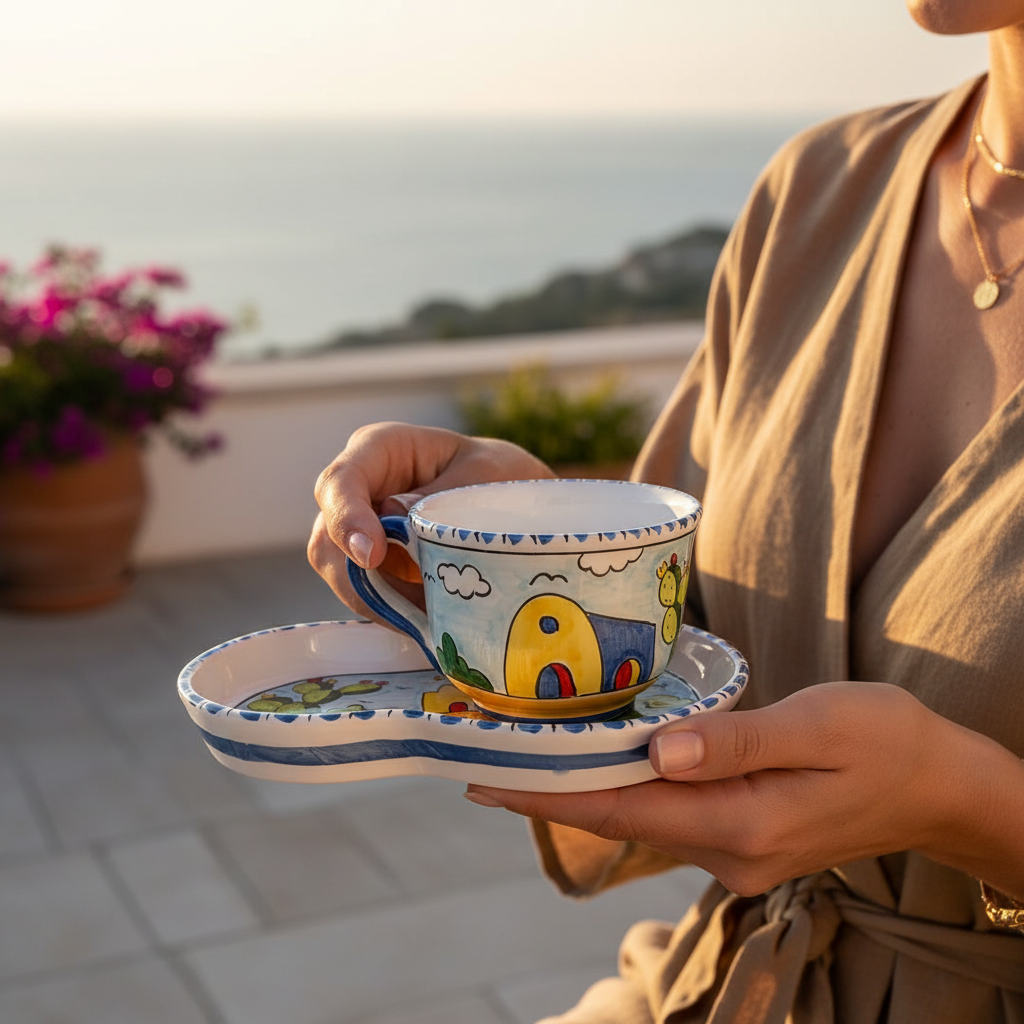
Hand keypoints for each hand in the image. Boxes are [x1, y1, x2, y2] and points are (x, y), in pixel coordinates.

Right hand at [308, 422, 553, 616]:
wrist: (510, 500)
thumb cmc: (496, 473)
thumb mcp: (484, 473)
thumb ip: (442, 494)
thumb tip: (393, 517)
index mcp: (379, 449)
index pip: (339, 483)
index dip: (346, 520)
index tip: (372, 555)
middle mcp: (359, 488)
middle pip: (327, 538)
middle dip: (360, 577)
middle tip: (411, 603)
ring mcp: (360, 529)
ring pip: (341, 574)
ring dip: (381, 600)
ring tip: (431, 613)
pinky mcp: (373, 565)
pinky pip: (367, 594)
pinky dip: (395, 611)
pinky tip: (429, 617)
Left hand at [465, 681, 1023, 897]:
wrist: (938, 784)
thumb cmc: (884, 739)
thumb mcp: (818, 725)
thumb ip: (737, 741)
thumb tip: (658, 750)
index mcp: (742, 822)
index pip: (622, 808)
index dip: (549, 793)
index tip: (487, 778)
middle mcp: (729, 849)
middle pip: (620, 815)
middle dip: (553, 787)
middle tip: (487, 753)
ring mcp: (736, 851)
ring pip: (641, 815)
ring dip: (586, 785)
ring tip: (529, 751)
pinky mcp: (743, 836)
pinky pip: (668, 811)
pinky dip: (628, 786)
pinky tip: (605, 758)